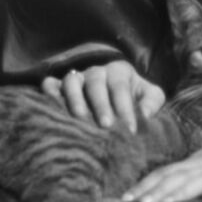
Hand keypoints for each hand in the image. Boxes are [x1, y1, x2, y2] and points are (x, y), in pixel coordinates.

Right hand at [41, 60, 164, 132]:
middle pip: (96, 83)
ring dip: (75, 98)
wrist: (113, 83)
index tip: (131, 129)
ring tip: (79, 117)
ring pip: (72, 81)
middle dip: (101, 104)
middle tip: (106, 125)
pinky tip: (50, 103)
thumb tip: (145, 115)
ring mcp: (77, 78)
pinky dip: (50, 91)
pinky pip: (51, 83)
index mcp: (118, 71)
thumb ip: (152, 101)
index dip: (126, 107)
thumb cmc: (133, 94)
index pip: (121, 87)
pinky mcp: (60, 85)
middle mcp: (96, 72)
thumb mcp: (148, 93)